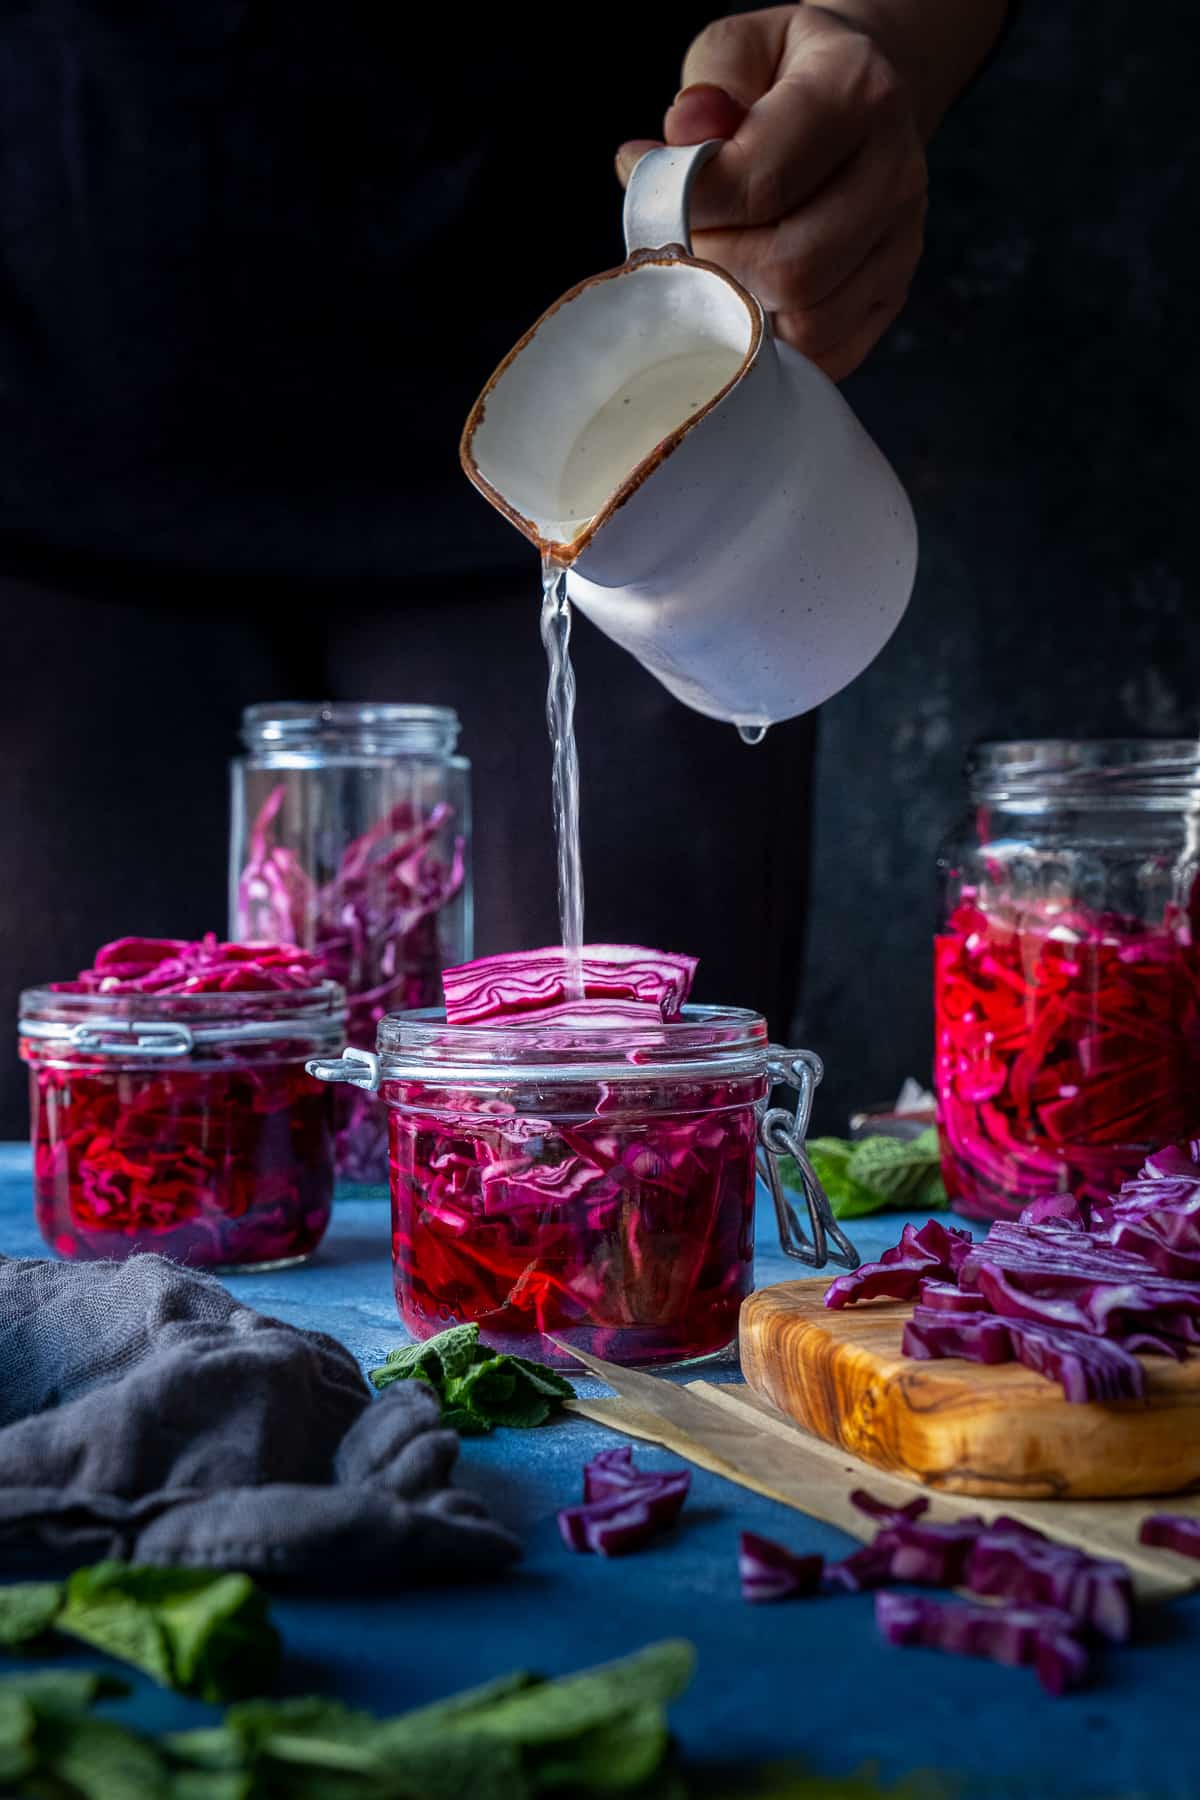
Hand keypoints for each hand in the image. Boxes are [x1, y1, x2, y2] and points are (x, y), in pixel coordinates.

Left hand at [616, 5, 927, 381]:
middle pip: (788, 266)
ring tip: (716, 270)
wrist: (862, 98)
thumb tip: (662, 152)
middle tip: (685, 245)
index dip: (689, 208)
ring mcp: (901, 241)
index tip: (655, 204)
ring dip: (742, 311)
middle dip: (715, 270)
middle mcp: (894, 170)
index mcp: (855, 92)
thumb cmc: (785, 78)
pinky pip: (825, 350)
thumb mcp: (738, 50)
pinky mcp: (892, 291)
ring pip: (808, 320)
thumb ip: (703, 91)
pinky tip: (749, 302)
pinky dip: (774, 343)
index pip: (760, 182)